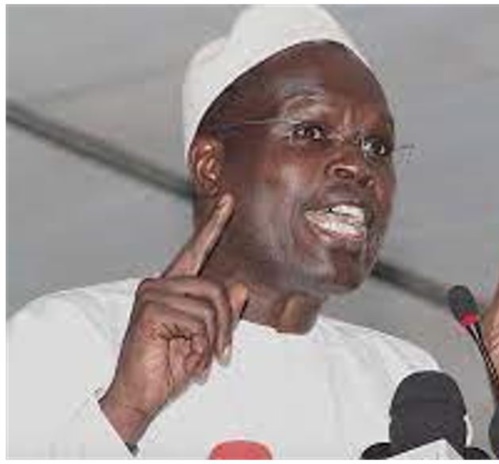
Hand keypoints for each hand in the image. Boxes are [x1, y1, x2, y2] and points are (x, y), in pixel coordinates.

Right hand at [99, 194, 247, 442]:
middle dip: (227, 325)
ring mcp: (153, 293)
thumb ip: (222, 310)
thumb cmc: (170, 366)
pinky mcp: (152, 308)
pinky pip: (199, 320)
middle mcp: (159, 284)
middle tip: (223, 354)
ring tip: (203, 360)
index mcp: (172, 287)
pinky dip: (202, 345)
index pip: (196, 250)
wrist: (141, 396)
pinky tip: (188, 360)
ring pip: (211, 304)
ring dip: (215, 339)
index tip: (229, 200)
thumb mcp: (205, 336)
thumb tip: (241, 287)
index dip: (214, 225)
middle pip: (217, 288)